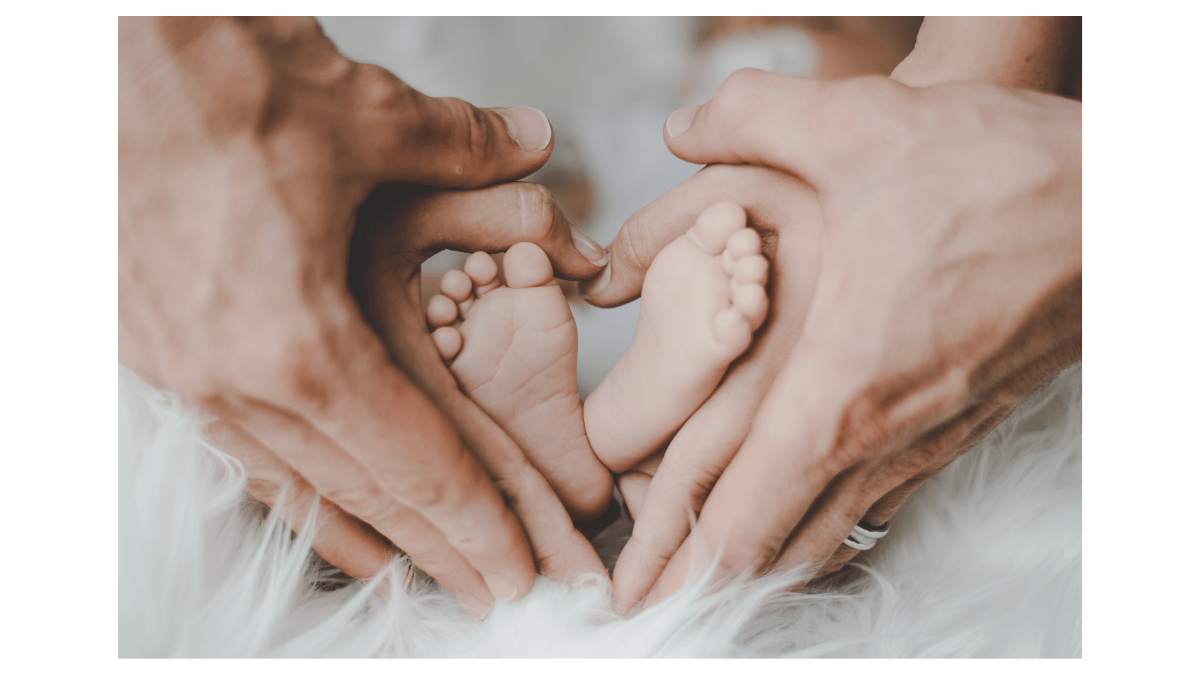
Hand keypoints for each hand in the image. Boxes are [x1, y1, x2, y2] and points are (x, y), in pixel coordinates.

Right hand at [119, 17, 604, 613]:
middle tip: (495, 593)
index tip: (520, 570)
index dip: (478, 523)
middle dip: (437, 549)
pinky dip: (287, 486)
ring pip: (291, 481)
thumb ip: (468, 147)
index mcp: (298, 341)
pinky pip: (232, 443)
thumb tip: (535, 143)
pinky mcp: (148, 346)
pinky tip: (314, 506)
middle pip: (360, 492)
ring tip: (414, 578)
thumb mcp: (368, 116)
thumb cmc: (218, 76)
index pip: (414, 463)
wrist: (97, 48)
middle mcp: (232, 378)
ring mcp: (181, 369)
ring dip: (361, 533)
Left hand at [584, 70, 1080, 611]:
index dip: (673, 562)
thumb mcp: (861, 124)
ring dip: (756, 553)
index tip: (629, 586)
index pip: (739, 519)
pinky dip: (816, 522)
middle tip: (642, 596)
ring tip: (696, 562)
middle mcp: (880, 437)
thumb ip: (750, 116)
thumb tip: (681, 124)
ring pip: (825, 537)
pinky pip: (873, 505)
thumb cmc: (999, 173)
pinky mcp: (958, 429)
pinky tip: (792, 505)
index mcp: (834, 387)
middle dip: (696, 578)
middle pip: (771, 552)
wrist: (1122, 204)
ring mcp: (925, 442)